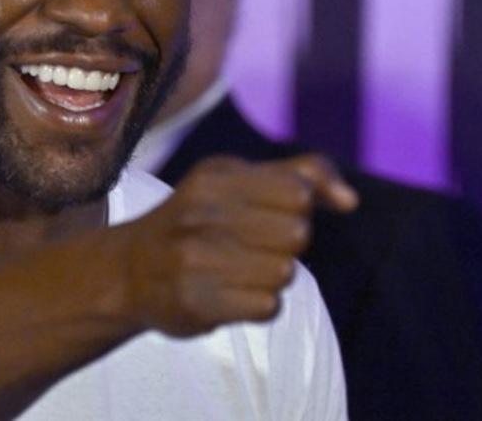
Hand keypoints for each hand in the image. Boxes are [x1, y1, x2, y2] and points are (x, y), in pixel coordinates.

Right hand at [122, 154, 357, 336]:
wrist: (129, 271)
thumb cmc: (197, 221)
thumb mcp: (236, 181)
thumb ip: (300, 175)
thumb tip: (352, 201)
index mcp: (215, 177)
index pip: (299, 194)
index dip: (295, 209)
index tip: (265, 214)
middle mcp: (201, 213)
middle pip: (297, 235)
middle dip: (283, 245)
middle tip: (247, 247)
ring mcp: (194, 259)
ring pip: (285, 273)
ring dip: (270, 277)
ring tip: (236, 271)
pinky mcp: (195, 302)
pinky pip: (268, 307)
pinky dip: (257, 305)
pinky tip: (230, 294)